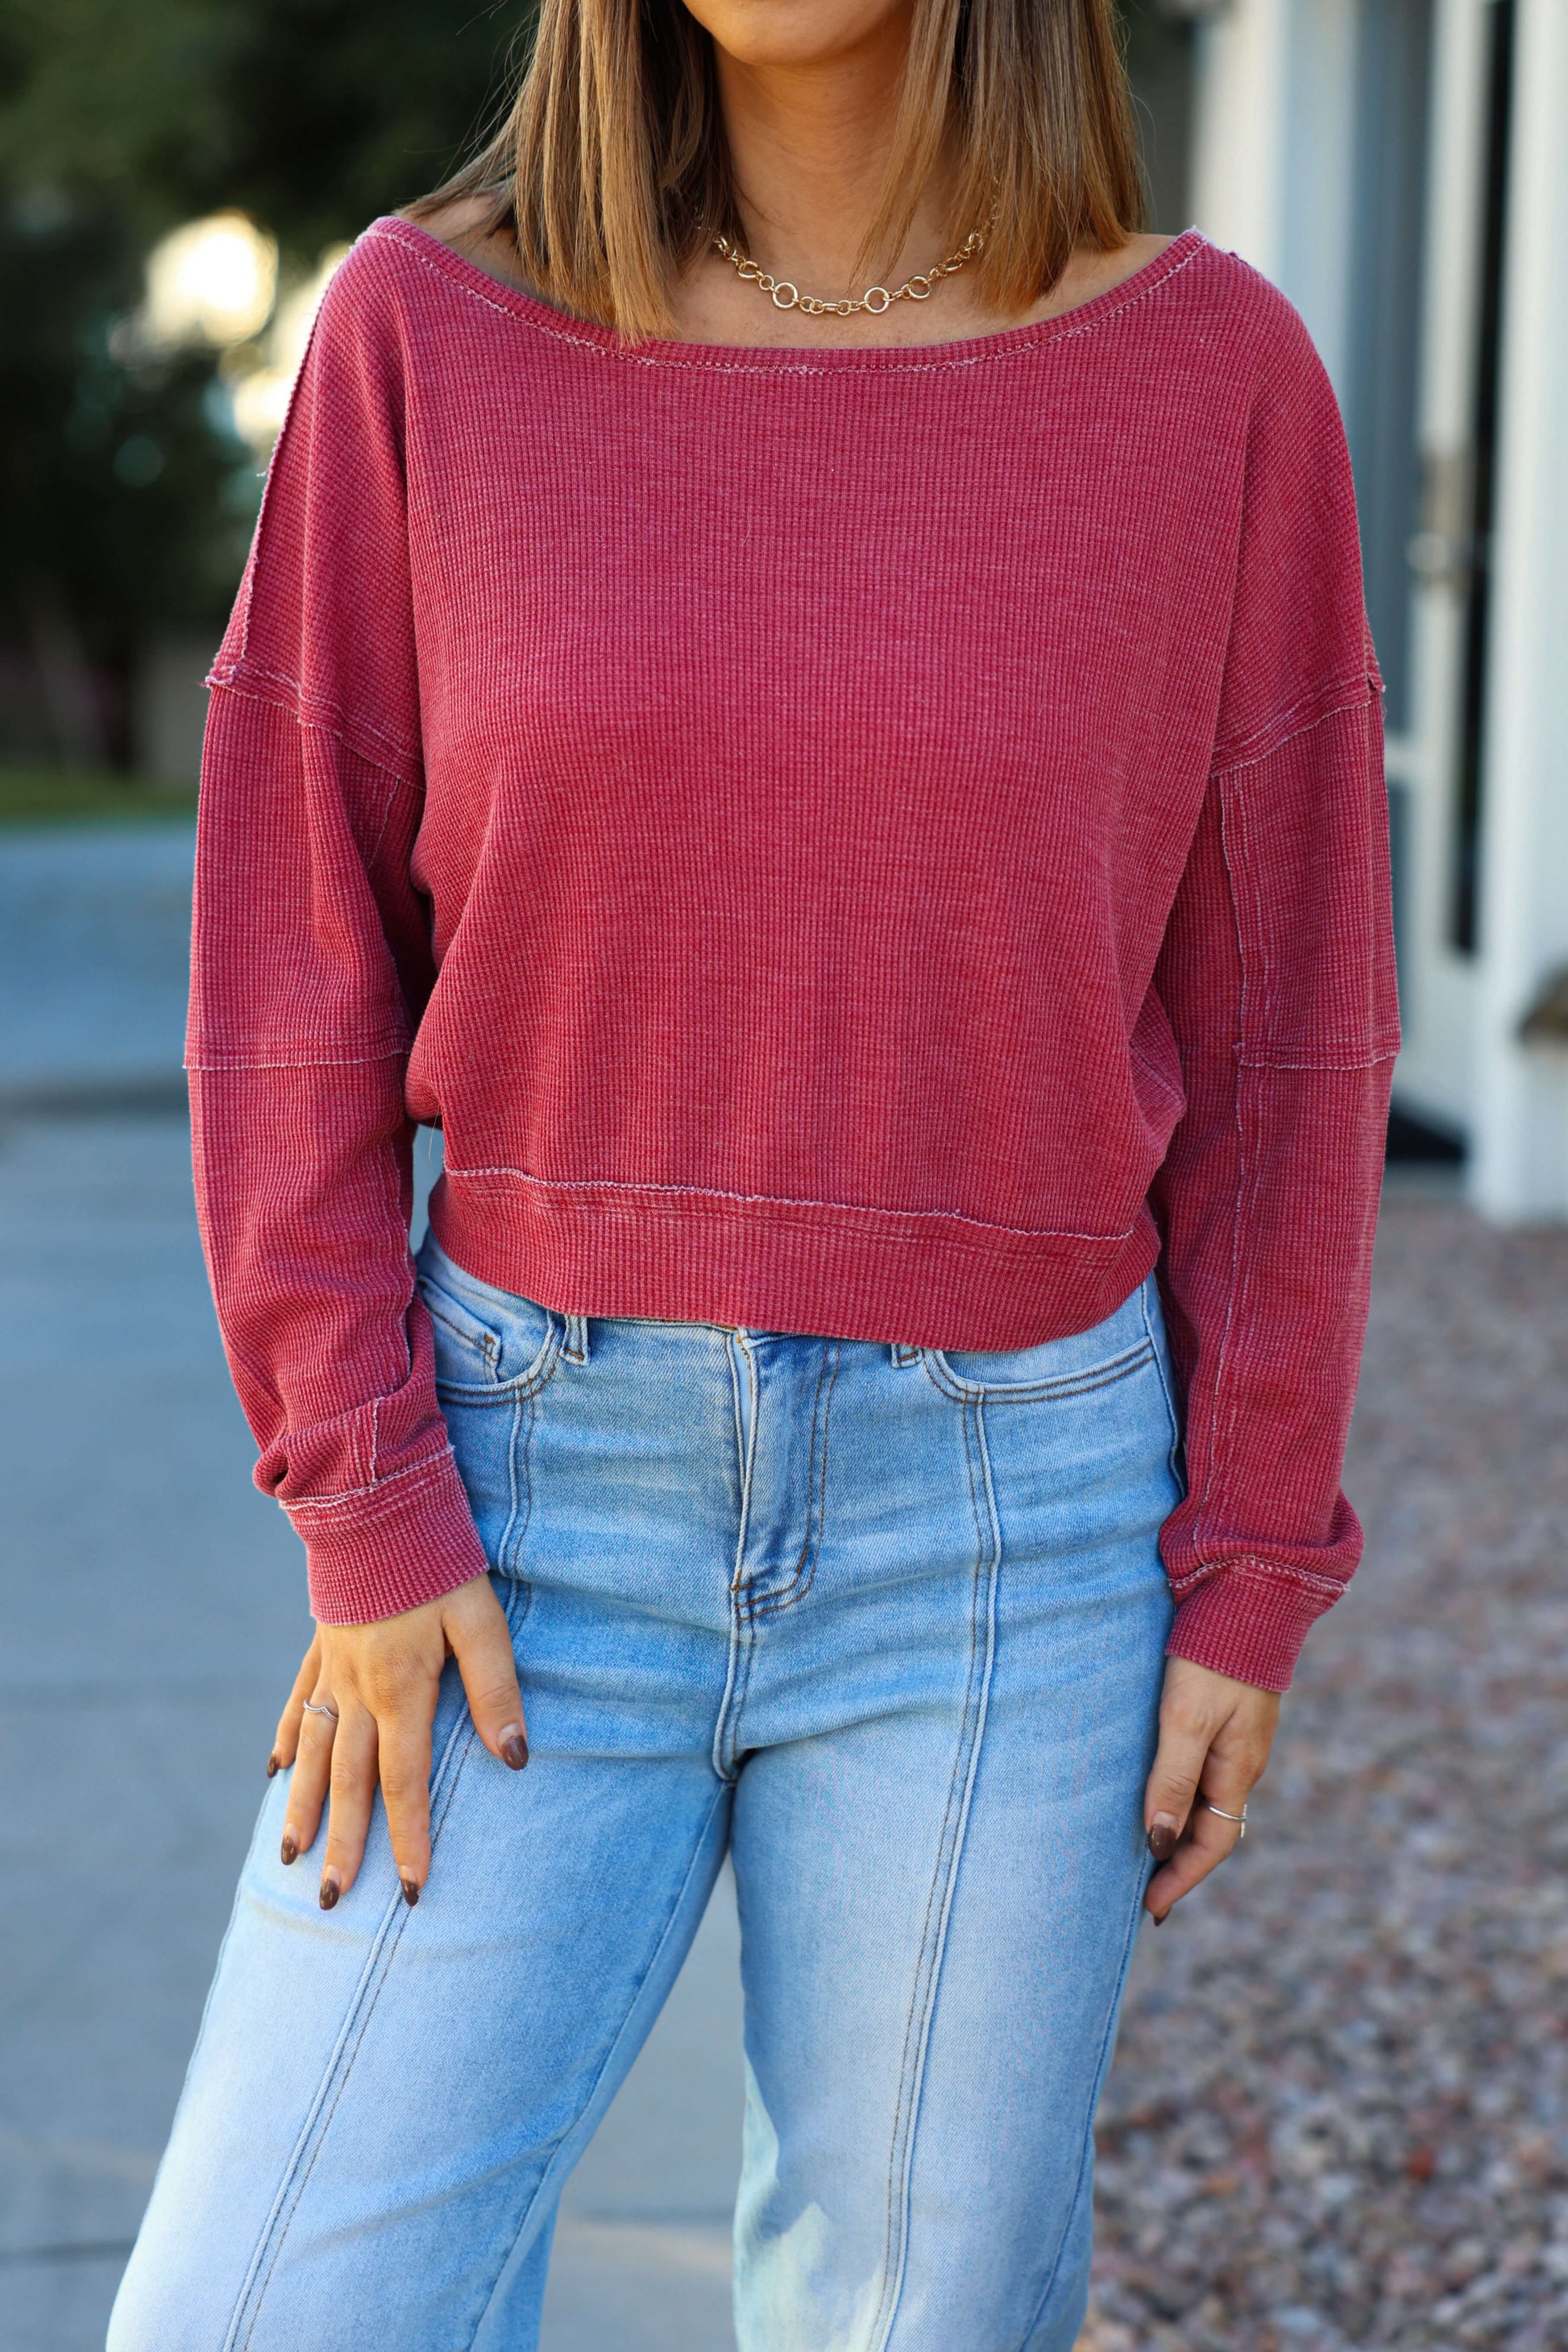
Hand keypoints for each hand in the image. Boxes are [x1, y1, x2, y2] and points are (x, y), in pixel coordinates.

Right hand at [266, 1574, 527, 1909]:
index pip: (405, 1782)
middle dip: (344, 1844)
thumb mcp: (481, 1620)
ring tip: (289, 1857)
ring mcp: (331, 1670)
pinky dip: (284, 1742)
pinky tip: (274, 1773)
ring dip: (301, 1808)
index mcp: (401, 1690)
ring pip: (310, 1754)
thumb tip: (515, 1758)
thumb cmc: (438, 1560)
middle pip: (348, 1782)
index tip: (410, 1891)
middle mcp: (358, 1691)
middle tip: (332, 1901)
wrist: (376, 1503)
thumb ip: (496, 1689)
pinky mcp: (319, 1646)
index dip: (410, 1838)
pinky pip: (295, 1705)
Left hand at [1142, 1655, 1279, 1921]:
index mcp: (1238, 1770)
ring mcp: (1235, 1738)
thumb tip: (1157, 1843)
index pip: (1213, 1844)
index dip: (1181, 1878)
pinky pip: (1201, 1771)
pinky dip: (1178, 1794)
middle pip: (1209, 1828)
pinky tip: (1154, 1791)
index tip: (1150, 1910)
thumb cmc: (1214, 1656)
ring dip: (1177, 1829)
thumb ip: (1172, 1779)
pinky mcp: (1224, 1715)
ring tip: (1139, 1849)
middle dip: (1177, 1862)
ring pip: (1205, 1800)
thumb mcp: (1186, 1720)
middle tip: (1138, 1891)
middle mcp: (1240, 1761)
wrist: (1248, 1593)